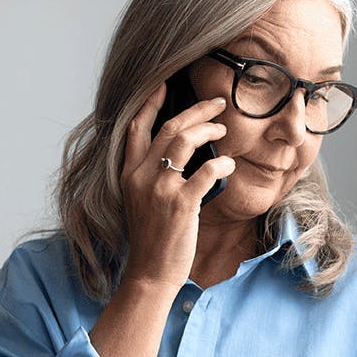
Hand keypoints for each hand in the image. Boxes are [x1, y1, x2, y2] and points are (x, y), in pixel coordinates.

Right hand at [118, 83, 235, 289]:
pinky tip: (228, 165)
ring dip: (209, 129)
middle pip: (170, 127)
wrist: (149, 273)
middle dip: (196, 109)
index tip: (164, 83)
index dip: (151, 102)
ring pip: (186, 140)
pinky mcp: (181, 204)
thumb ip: (151, 177)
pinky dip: (221, 163)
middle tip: (217, 102)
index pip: (136, 127)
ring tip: (224, 129)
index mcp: (128, 173)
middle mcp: (141, 176)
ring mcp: (160, 188)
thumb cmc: (151, 240)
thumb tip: (177, 156)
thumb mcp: (141, 202)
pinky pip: (207, 170)